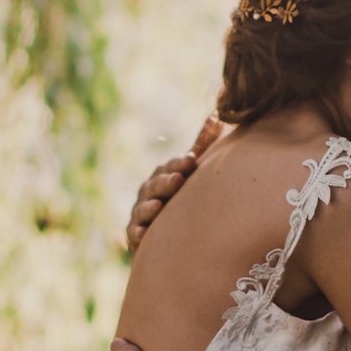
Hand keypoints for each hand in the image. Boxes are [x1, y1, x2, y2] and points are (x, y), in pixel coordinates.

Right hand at [125, 114, 221, 254]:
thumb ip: (202, 145)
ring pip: (143, 208)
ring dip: (150, 207)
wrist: (166, 231)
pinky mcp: (135, 235)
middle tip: (179, 180)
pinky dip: (138, 233)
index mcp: (164, 175)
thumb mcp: (190, 170)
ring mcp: (141, 213)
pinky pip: (134, 234)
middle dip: (166, 182)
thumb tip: (216, 116)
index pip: (171, 166)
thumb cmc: (180, 195)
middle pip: (156, 185)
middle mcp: (150, 192)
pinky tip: (143, 234)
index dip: (180, 163)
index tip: (192, 160)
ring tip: (159, 206)